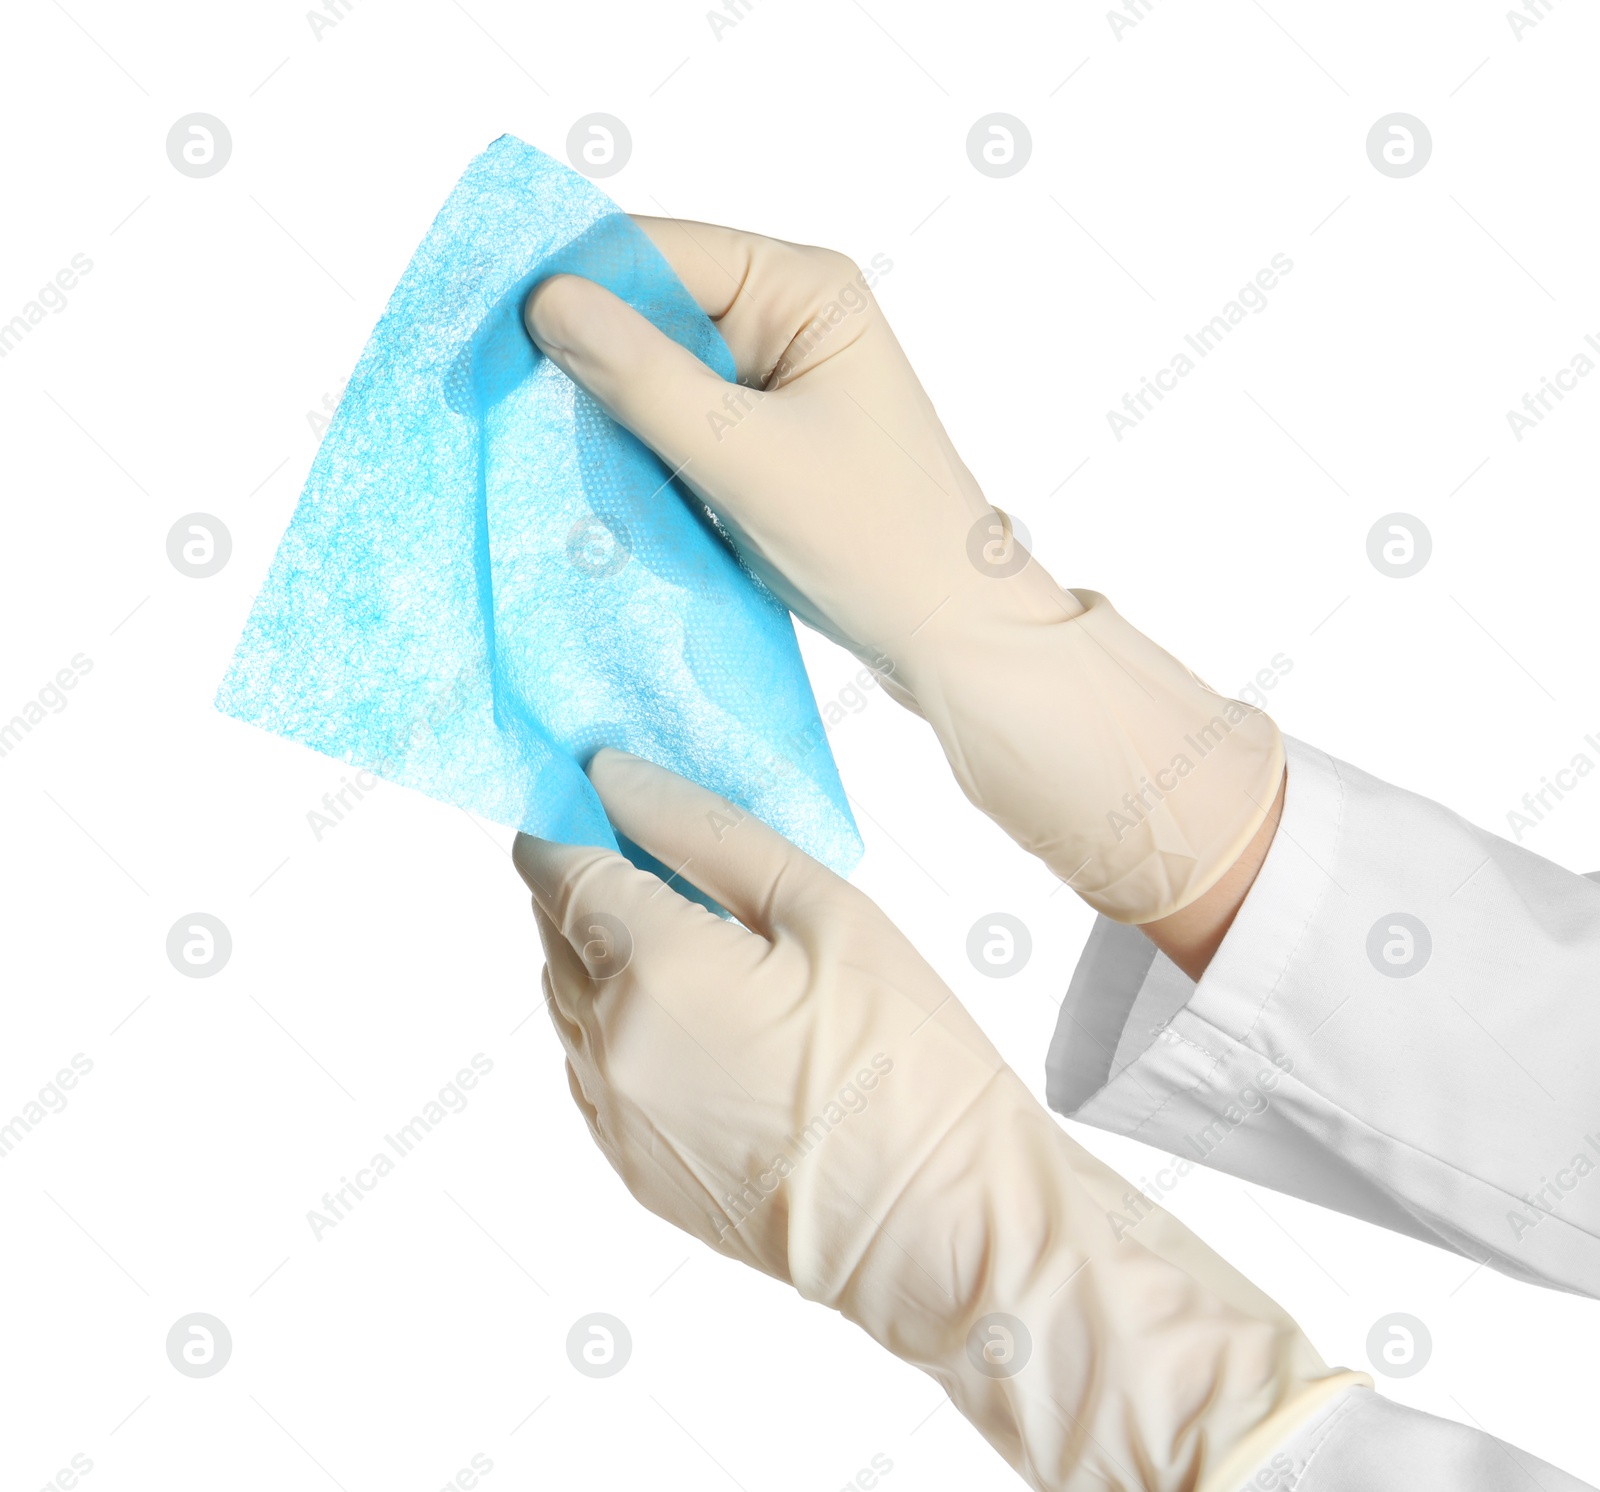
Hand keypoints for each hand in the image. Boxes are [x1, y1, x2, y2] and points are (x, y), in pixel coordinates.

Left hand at [515, 750, 1363, 1489]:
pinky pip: (589, 1066)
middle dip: (587, 878)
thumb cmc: (908, 1060)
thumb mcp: (827, 908)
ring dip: (601, 951)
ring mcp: (614, 1116)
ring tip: (695, 934)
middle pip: (552, 930)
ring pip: (565, 999)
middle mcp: (608, 1044)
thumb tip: (616, 778)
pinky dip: (616, 1022)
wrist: (945, 1225)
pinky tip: (699, 1016)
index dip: (568, 817)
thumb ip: (705, 831)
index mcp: (654, 969)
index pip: (558, 865)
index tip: (597, 789)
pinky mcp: (632, 1168)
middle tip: (662, 850)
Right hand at [524, 220, 1284, 927]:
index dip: (573, 281)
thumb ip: (646, 380)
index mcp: (805, 288)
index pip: (661, 250)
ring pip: (656, 367)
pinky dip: (635, 443)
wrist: (950, 634)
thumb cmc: (876, 542)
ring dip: (605, 402)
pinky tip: (592, 471)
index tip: (488, 324)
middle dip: (583, 347)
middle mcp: (789, 316)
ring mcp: (774, 379)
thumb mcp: (748, 459)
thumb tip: (548, 305)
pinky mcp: (760, 437)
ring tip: (535, 435)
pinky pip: (675, 420)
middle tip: (496, 390)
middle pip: (652, 304)